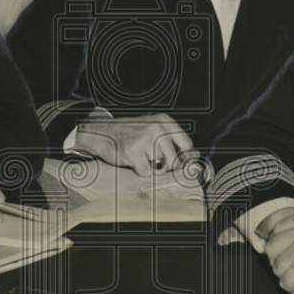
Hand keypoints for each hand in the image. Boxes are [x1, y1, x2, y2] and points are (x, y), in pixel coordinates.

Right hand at [74, 113, 193, 175]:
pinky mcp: (133, 151)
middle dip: (164, 166)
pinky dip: (139, 171)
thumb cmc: (128, 133)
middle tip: (150, 159)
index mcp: (164, 121)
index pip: (186, 144)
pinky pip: (146, 172)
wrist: (100, 131)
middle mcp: (156, 127)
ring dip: (150, 167)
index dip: (185, 159)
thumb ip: (172, 143)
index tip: (182, 166)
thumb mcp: (153, 130)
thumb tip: (192, 159)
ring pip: (160, 167)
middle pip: (174, 160)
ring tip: (140, 156)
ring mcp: (144, 139)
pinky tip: (132, 160)